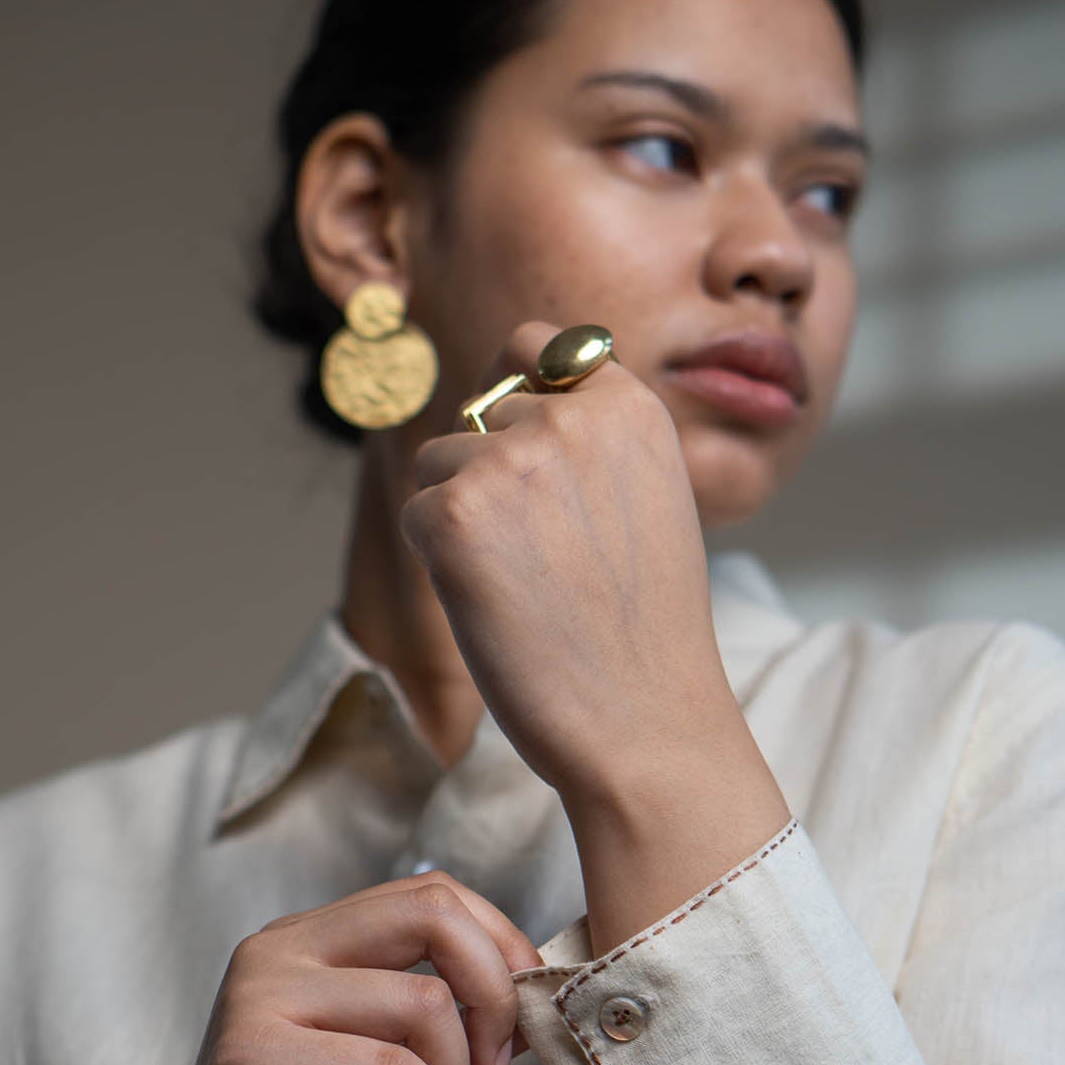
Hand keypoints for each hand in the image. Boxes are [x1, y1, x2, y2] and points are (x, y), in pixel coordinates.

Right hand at [109, 873, 538, 1064]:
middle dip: (495, 990)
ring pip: (422, 1002)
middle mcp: (276, 951)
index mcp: (308, 938)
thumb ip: (437, 1013)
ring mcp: (256, 1002)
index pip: (430, 892)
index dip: (500, 946)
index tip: (518, 1024)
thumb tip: (528, 983)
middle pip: (430, 912)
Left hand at [401, 321, 729, 805]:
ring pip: (439, 462)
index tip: (518, 437)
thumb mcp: (648, 499)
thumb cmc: (646, 632)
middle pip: (479, 412)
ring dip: (460, 519)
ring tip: (526, 587)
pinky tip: (496, 606)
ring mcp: (509, 459)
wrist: (645, 721)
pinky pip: (415, 514)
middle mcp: (569, 414)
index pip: (537, 343)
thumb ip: (589, 442)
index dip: (513, 385)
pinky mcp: (452, 512)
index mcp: (629, 405)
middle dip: (489, 475)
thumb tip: (504, 399)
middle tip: (544, 561)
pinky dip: (437, 562)